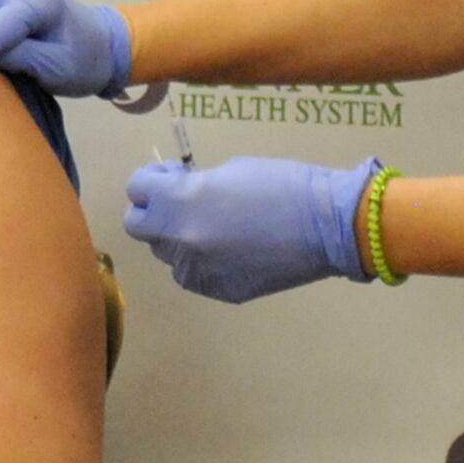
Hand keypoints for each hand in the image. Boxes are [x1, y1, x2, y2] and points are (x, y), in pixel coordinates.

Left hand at [123, 155, 377, 302]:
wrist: (328, 226)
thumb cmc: (282, 185)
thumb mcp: (229, 171)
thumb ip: (193, 185)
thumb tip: (178, 194)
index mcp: (178, 202)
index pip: (136, 189)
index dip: (152, 179)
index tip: (172, 175)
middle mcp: (178, 240)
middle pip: (139, 226)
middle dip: (154, 211)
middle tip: (182, 201)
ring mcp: (197, 271)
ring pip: (167, 254)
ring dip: (179, 238)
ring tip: (216, 225)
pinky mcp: (217, 291)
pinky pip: (195, 274)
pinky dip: (203, 260)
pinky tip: (233, 247)